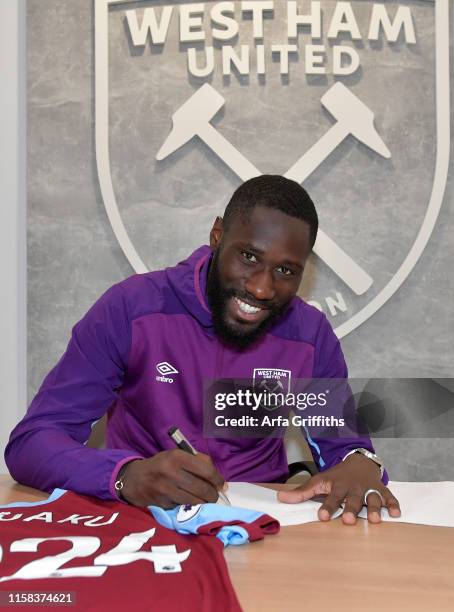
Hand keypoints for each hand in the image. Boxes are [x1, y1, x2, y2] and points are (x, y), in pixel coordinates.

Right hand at [119, 450, 224, 507]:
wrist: (134, 479)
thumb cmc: (161, 465)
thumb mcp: (176, 456)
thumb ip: (197, 461)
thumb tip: (217, 478)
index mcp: (176, 457)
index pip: (205, 470)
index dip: (217, 479)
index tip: (221, 485)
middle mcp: (171, 472)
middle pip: (202, 488)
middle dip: (212, 494)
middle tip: (214, 495)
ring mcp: (165, 489)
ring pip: (194, 501)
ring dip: (204, 502)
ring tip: (205, 500)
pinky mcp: (162, 503)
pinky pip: (183, 506)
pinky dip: (189, 506)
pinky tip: (188, 501)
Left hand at [278, 453, 400, 524]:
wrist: (358, 460)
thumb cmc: (337, 476)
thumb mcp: (319, 480)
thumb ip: (302, 492)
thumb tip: (281, 498)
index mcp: (337, 486)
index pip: (331, 497)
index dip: (326, 507)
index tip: (321, 517)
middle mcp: (353, 487)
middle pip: (352, 500)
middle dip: (351, 509)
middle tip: (348, 520)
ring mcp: (368, 488)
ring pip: (372, 498)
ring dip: (374, 508)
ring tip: (374, 520)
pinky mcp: (381, 489)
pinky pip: (389, 496)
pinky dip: (393, 504)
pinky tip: (395, 513)